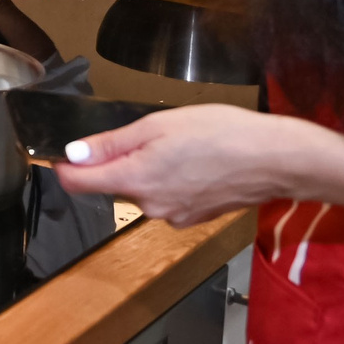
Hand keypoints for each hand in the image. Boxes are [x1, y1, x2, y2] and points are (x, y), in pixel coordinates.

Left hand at [54, 103, 337, 225]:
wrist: (276, 160)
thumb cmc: (221, 134)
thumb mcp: (158, 125)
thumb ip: (111, 143)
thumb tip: (74, 154)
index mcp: (135, 181)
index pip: (78, 184)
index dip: (66, 166)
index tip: (66, 151)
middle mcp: (150, 207)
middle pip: (114, 185)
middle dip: (121, 161)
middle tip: (151, 133)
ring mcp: (174, 216)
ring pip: (144, 190)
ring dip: (150, 169)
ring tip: (182, 145)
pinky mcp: (195, 218)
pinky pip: (169, 197)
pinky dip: (174, 180)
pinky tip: (198, 162)